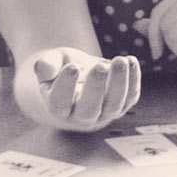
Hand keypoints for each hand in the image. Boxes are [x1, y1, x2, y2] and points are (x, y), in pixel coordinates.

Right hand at [14, 48, 139, 131]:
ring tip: (120, 61)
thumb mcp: (53, 62)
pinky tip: (131, 61)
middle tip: (99, 67)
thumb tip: (42, 67)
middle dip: (96, 88)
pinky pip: (131, 96)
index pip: (60, 103)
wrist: (84, 73)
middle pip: (89, 109)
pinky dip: (134, 79)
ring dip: (119, 83)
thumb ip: (47, 65)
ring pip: (113, 104)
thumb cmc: (64, 67)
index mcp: (59, 107)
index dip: (65, 86)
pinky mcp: (123, 104)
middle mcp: (82, 116)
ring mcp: (105, 113)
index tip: (72, 67)